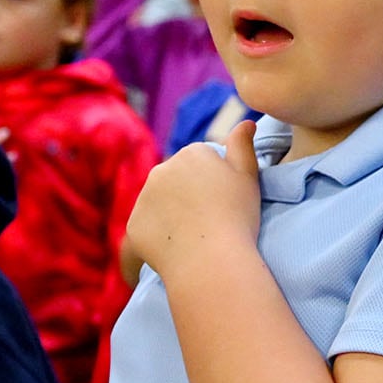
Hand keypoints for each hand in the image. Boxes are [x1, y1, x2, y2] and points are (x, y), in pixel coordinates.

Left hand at [126, 119, 263, 278]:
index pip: (201, 161)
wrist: (211, 260)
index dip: (215, 181)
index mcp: (191, 154)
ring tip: (194, 236)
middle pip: (176, 179)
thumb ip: (243, 145)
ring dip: (171, 212)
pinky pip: (148, 226)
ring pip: (159, 201)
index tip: (225, 201)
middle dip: (188, 193)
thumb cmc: (237, 217)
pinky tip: (178, 248)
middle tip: (210, 219)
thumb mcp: (248, 177)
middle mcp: (162, 168)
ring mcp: (144, 197)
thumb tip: (245, 121)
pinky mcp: (133, 225)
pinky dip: (159, 235)